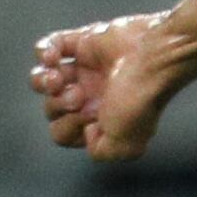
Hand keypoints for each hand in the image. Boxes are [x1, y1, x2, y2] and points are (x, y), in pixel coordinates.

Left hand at [33, 13, 190, 163]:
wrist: (153, 58)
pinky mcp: (82, 43)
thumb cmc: (141, 98)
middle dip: (58, 104)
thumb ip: (101, 153)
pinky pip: (46, 48)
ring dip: (43, 82)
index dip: (68, 127)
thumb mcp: (126, 147)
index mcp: (102, 120)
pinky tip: (54, 58)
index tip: (89, 119)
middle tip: (80, 97)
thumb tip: (85, 133)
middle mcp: (92, 96)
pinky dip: (43, 53)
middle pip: (50, 108)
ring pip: (42, 80)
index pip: (64, 132)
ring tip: (60, 78)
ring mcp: (85, 69)